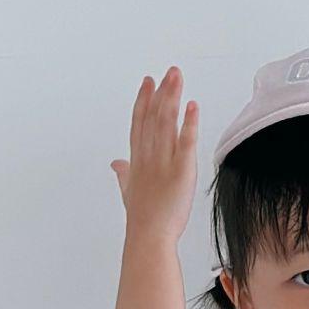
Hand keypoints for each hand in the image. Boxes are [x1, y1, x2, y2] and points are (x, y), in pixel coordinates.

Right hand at [110, 66, 198, 241]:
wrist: (148, 236)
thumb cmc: (141, 218)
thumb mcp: (128, 191)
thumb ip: (123, 173)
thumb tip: (116, 163)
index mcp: (137, 159)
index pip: (139, 122)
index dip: (143, 100)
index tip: (148, 82)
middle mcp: (148, 156)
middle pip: (153, 116)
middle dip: (161, 92)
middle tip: (169, 72)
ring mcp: (164, 162)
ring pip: (167, 123)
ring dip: (173, 98)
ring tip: (178, 78)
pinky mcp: (181, 171)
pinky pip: (185, 142)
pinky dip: (189, 123)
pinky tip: (192, 106)